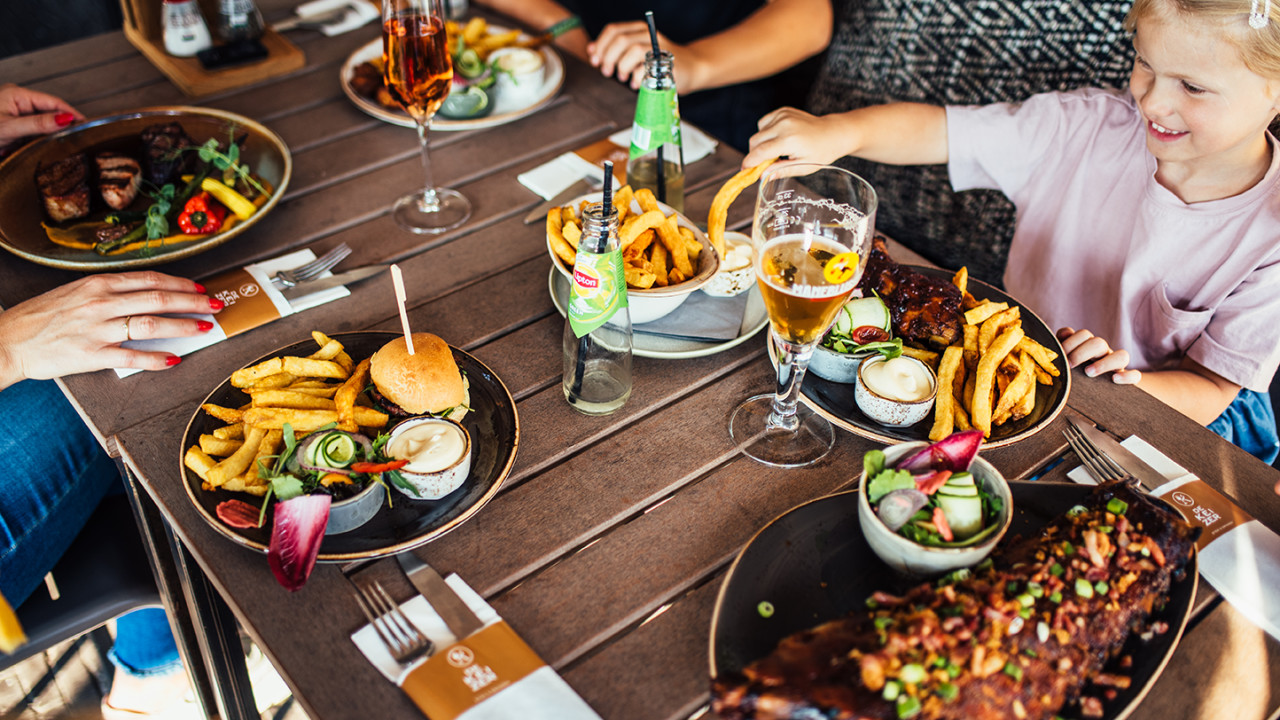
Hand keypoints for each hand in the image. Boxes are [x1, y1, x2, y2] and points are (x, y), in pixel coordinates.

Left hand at [0, 84, 82, 154]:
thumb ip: (38, 124)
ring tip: (64, 141)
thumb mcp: (10, 128)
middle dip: (62, 123)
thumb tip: (65, 119)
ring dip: (51, 132)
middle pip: (50, 111)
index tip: (85, 123)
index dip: (70, 112)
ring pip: (43, 121)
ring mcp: (16, 112)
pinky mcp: (15, 124)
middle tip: (78, 135)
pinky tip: (46, 144)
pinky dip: (41, 137)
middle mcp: (17, 100)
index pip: (52, 101)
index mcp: (16, 94)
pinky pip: (35, 128)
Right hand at [0, 272, 220, 388]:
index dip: (180, 283)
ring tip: (204, 328)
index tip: (199, 288)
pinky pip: (131, 356)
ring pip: (151, 324)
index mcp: (99, 284)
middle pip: (158, 298)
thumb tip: (146, 295)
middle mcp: (101, 303)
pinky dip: (156, 358)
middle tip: (215, 305)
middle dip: (193, 302)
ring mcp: (97, 328)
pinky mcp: (92, 354)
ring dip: (183, 326)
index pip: (150, 279)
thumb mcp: (76, 293)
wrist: (8, 339)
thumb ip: (109, 292)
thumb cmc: (42, 317)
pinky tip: (174, 358)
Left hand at [588, 22, 693, 90]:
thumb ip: (616, 49)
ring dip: (622, 67)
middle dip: (608, 57)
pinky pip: (645, 69)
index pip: (613, 30)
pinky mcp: (668, 64)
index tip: (595, 60)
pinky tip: (636, 84)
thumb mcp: (637, 51)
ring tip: (622, 77)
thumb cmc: (661, 62)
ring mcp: (659, 49)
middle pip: (620, 40)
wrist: (693, 67)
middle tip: (606, 71)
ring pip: (633, 51)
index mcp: (639, 29)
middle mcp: (649, 35)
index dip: (600, 46)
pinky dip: (636, 79)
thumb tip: (591, 50)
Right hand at [745, 107, 851, 168]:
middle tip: (763, 163)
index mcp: (789, 140)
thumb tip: (762, 176)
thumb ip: (781, 170)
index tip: (744, 170)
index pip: (760, 152)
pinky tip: (778, 138)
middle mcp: (784, 125)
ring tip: (775, 150)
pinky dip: (766, 131)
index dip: (749, 162)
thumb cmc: (821, 153)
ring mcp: (783, 115)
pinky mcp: (783, 110)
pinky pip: (764, 122)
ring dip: (761, 143)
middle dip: (754, 154)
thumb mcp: (803, 167)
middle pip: (755, 141)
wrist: (833, 133)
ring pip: (758, 131)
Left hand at [1056, 327, 1140, 383]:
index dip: (1071, 342)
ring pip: (1121, 356)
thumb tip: (1064, 334)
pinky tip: (1115, 380)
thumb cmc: (1072, 374)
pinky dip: (1128, 376)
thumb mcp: (1064, 359)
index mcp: (1086, 346)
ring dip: (1105, 363)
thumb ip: (1061, 345)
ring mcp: (1116, 366)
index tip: (1061, 354)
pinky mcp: (1126, 379)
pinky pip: (1135, 375)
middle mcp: (1103, 353)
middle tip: (1071, 365)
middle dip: (1082, 352)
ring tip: (1089, 373)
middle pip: (1098, 343)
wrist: (1094, 393)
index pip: (1083, 335)